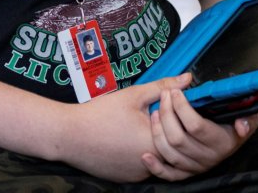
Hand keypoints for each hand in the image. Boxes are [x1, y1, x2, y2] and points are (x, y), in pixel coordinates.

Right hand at [54, 73, 214, 182]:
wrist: (70, 136)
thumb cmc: (101, 113)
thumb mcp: (134, 95)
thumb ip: (163, 87)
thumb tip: (188, 78)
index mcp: (157, 142)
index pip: (180, 131)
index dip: (172, 116)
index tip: (159, 107)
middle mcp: (152, 164)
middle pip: (169, 146)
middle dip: (162, 130)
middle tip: (143, 118)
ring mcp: (139, 174)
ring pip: (156, 158)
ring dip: (151, 144)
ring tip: (132, 128)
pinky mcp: (127, 180)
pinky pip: (140, 167)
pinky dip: (137, 155)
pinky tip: (124, 141)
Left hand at [140, 74, 257, 180]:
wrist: (233, 137)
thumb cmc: (236, 119)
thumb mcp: (249, 113)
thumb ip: (248, 116)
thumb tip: (241, 125)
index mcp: (222, 141)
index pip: (196, 126)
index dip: (181, 107)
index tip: (174, 91)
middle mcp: (208, 157)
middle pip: (178, 138)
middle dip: (166, 114)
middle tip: (163, 96)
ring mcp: (196, 167)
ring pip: (170, 154)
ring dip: (157, 132)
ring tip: (154, 112)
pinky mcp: (186, 173)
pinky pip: (168, 175)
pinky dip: (155, 167)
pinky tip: (145, 155)